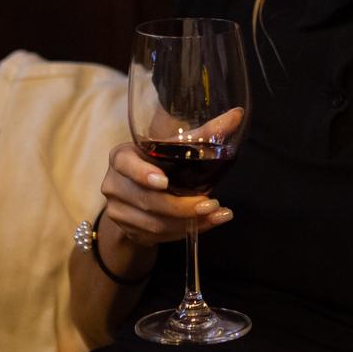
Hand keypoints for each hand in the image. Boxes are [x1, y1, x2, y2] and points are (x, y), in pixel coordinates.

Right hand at [98, 116, 241, 253]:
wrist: (139, 192)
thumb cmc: (159, 162)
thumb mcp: (176, 147)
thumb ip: (205, 133)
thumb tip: (238, 115)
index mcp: (122, 157)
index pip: (125, 163)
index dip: (142, 173)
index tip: (163, 182)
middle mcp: (114, 184)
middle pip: (147, 200)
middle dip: (181, 206)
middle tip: (210, 203)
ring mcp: (118, 211)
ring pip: (154, 223)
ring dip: (188, 222)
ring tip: (216, 215)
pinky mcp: (128, 231)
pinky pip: (157, 237)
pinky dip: (183, 232)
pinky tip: (205, 225)